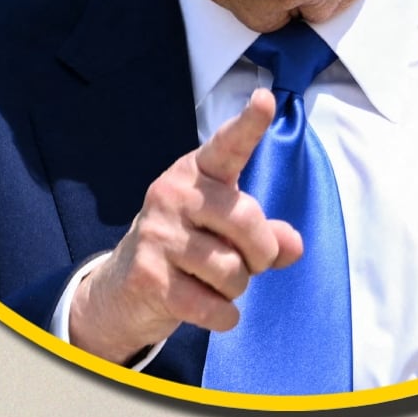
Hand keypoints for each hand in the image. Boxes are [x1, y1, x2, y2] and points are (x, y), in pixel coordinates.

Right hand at [66, 92, 306, 362]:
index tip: (266, 99)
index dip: (248, 125)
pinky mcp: (149, 277)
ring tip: (214, 283)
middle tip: (248, 264)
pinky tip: (210, 310)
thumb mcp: (227, 234)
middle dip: (261, 254)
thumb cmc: (189, 250)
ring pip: (232, 270)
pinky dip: (223, 316)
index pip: (226, 146)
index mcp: (196, 175)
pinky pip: (213, 306)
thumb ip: (267, 235)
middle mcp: (173, 195)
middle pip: (247, 222)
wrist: (124, 290)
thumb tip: (293, 245)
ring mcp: (157, 235)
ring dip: (236, 288)